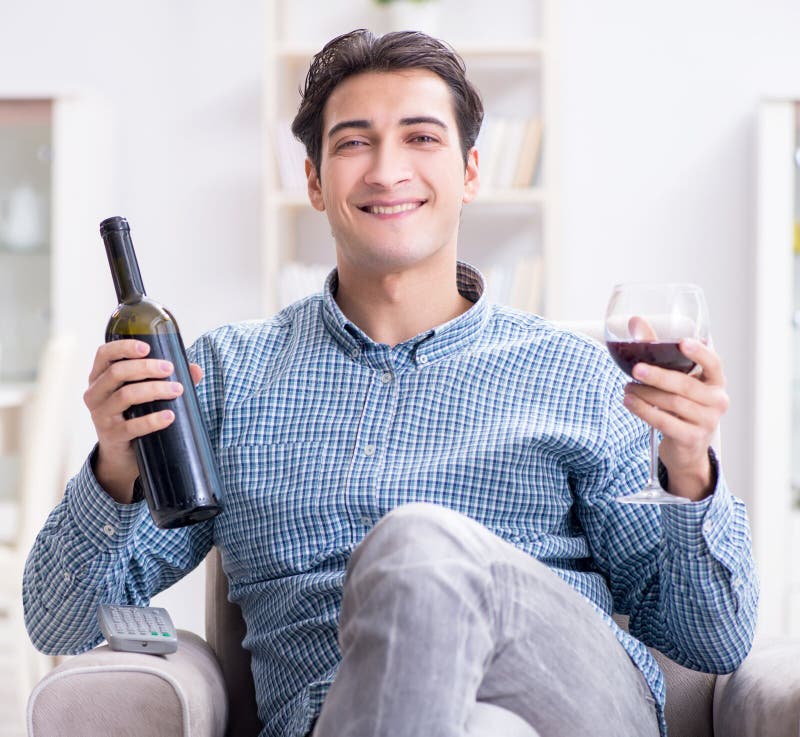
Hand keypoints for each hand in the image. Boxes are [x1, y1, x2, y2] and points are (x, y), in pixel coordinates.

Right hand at [83, 339, 202, 502]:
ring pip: (126, 396)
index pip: (104, 354)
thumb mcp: (146, 393)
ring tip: (178, 390)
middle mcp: (95, 394)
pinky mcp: (111, 436)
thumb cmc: (134, 414)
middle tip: (170, 369)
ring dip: (155, 390)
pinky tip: (170, 416)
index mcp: (100, 377)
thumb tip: (196, 370)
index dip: (123, 347)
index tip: (147, 348)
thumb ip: (169, 379)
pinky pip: (132, 426)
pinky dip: (153, 420)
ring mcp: (101, 416)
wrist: (122, 454)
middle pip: (117, 372)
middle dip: (146, 368)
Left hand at [622, 339, 727, 500]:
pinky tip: (628, 401)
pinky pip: (664, 422)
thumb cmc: (680, 405)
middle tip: (636, 369)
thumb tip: (635, 321)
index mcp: (716, 382)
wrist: (687, 447)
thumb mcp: (676, 379)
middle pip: (685, 385)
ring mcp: (707, 422)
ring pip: (672, 403)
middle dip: (658, 376)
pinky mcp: (691, 438)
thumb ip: (658, 350)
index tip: (682, 342)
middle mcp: (717, 401)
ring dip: (645, 394)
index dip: (700, 353)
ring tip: (627, 387)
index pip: (714, 364)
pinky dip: (643, 411)